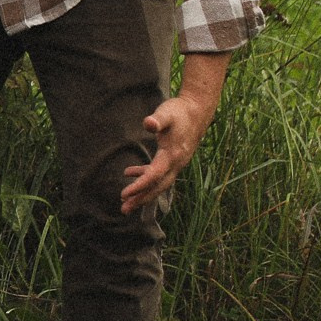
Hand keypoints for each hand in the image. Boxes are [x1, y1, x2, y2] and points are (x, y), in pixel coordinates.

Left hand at [120, 50, 229, 213]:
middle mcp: (176, 163)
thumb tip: (148, 123)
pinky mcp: (173, 160)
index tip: (124, 194)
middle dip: (141, 198)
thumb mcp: (167, 113)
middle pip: (157, 186)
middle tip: (123, 209)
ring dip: (142, 193)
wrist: (197, 111)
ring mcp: (176, 163)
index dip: (139, 186)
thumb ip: (157, 120)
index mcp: (172, 155)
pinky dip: (145, 177)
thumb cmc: (179, 111)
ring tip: (126, 202)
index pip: (154, 175)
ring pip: (158, 183)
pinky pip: (158, 174)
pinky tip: (129, 173)